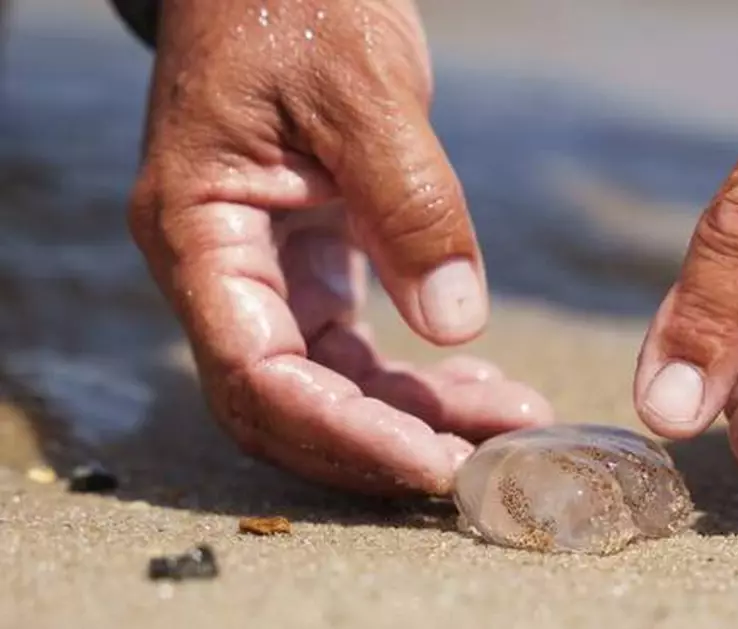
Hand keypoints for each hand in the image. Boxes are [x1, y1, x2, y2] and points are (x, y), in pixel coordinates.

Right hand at [127, 0, 551, 495]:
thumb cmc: (297, 3)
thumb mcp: (362, 92)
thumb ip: (407, 205)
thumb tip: (455, 327)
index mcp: (198, 232)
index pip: (258, 375)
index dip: (344, 435)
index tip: (434, 464)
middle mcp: (218, 267)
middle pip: (287, 402)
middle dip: (384, 443)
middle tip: (486, 462)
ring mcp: (260, 269)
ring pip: (326, 384)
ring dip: (412, 417)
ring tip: (509, 424)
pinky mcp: (306, 262)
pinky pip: (350, 347)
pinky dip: (413, 376)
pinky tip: (479, 385)